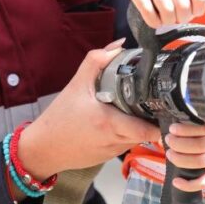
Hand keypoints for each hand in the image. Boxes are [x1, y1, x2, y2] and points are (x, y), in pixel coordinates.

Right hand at [19, 39, 161, 178]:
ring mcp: (113, 152)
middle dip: (151, 118)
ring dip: (138, 126)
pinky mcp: (107, 158)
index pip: (148, 130)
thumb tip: (119, 45)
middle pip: (147, 133)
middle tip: (151, 101)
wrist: (43, 148)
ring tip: (134, 109)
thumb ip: (97, 61)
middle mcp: (115, 141)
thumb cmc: (59, 118)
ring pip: (137, 139)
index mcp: (110, 123)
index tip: (161, 105)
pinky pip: (124, 144)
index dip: (159, 119)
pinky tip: (117, 121)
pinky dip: (126, 134)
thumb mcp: (77, 84)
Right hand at [107, 0, 204, 27]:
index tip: (190, 12)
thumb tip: (196, 13)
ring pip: (167, 11)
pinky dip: (154, 22)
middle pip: (183, 7)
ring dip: (167, 21)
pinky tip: (155, 19)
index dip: (196, 11)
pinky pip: (148, 12)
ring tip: (165, 19)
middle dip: (181, 19)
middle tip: (176, 18)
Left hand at [164, 122, 204, 191]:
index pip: (201, 129)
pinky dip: (188, 185)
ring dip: (180, 159)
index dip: (184, 130)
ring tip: (169, 154)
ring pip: (200, 163)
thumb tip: (177, 122)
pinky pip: (204, 182)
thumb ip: (202, 122)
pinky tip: (176, 181)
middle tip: (168, 139)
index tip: (173, 128)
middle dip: (179, 144)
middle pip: (199, 146)